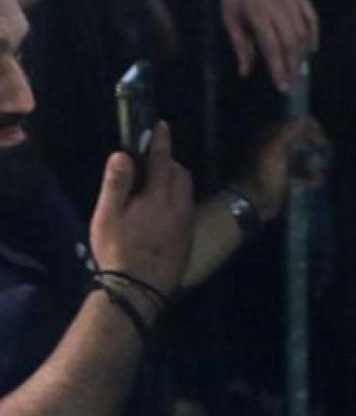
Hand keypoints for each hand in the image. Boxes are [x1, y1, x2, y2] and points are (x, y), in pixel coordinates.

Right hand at [90, 122, 194, 297]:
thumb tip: (123, 155)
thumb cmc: (118, 250)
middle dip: (168, 162)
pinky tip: (162, 210)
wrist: (139, 289)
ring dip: (174, 180)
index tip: (161, 125)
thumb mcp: (108, 216)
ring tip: (155, 185)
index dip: (160, 141)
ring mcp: (187, 222)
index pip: (162, 160)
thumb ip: (117, 184)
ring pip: (186, 190)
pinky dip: (177, 198)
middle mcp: (179, 205)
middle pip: (180, 174)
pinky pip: (186, 207)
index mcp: (159, 196)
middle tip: (150, 162)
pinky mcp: (188, 237)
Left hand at [218, 0, 319, 90]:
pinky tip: (311, 50)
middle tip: (292, 83)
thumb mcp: (229, 17)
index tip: (282, 86)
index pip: (271, 47)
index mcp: (257, 12)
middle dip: (292, 66)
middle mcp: (278, 6)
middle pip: (290, 43)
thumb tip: (245, 72)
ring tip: (299, 70)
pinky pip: (312, 19)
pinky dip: (314, 36)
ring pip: (303, 32)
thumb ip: (239, 45)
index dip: (278, 69)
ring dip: (302, 54)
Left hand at [230, 117, 328, 220]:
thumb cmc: (263, 175)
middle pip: (298, 139)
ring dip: (312, 162)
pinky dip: (308, 176)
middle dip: (313, 146)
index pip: (293, 123)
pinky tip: (316, 182)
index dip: (310, 128)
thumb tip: (304, 118)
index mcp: (270, 137)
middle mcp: (273, 146)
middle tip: (325, 153)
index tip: (321, 140)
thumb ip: (288, 131)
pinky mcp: (281, 178)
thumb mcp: (274, 150)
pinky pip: (298, 172)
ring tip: (321, 172)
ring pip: (300, 157)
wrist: (251, 203)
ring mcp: (277, 163)